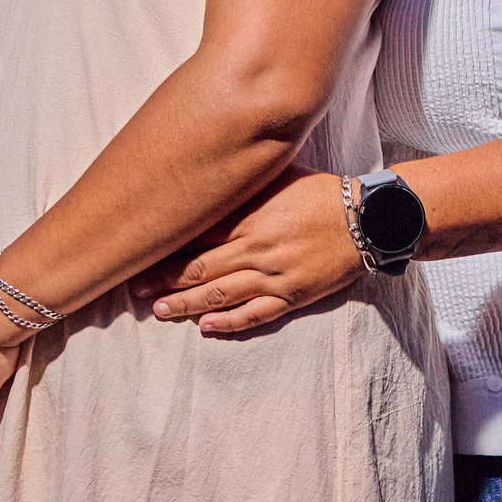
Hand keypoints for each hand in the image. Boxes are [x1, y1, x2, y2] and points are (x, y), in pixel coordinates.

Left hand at [131, 168, 361, 335]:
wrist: (368, 218)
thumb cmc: (323, 193)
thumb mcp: (281, 178)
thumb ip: (246, 184)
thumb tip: (212, 173)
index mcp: (250, 218)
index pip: (196, 234)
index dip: (165, 245)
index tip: (139, 251)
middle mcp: (256, 248)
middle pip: (199, 268)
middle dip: (164, 279)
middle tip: (133, 288)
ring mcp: (274, 275)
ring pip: (222, 294)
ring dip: (187, 304)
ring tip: (159, 311)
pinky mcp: (294, 295)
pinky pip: (257, 313)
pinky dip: (230, 322)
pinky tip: (207, 328)